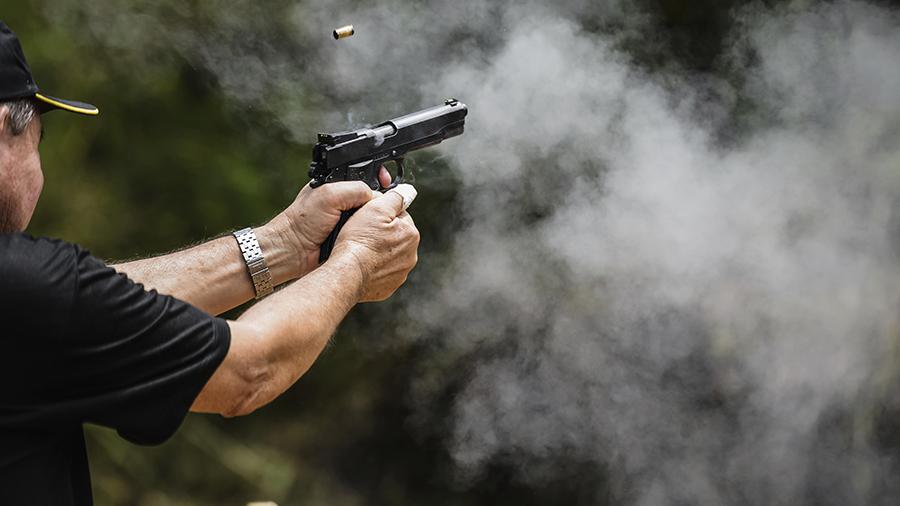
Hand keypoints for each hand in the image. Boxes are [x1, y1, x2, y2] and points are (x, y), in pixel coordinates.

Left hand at [266, 168, 393, 277]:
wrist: (293, 250)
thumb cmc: (303, 221)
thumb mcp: (330, 195)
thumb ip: (356, 189)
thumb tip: (378, 196)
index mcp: (338, 185)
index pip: (366, 177)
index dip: (379, 179)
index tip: (388, 183)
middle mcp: (344, 201)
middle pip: (373, 198)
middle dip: (379, 203)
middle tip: (382, 209)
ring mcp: (347, 219)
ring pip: (372, 217)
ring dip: (373, 221)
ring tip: (375, 224)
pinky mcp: (348, 236)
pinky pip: (366, 233)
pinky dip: (369, 235)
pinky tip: (369, 237)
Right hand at [331, 184, 419, 301]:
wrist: (347, 272)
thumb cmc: (358, 241)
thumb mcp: (376, 208)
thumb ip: (395, 197)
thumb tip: (408, 191)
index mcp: (411, 235)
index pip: (400, 216)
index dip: (382, 214)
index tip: (369, 219)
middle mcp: (410, 256)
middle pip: (395, 236)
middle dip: (381, 234)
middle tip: (363, 233)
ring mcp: (399, 273)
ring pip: (388, 255)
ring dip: (377, 251)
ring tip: (360, 249)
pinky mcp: (388, 287)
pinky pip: (381, 272)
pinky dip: (373, 268)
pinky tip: (361, 263)